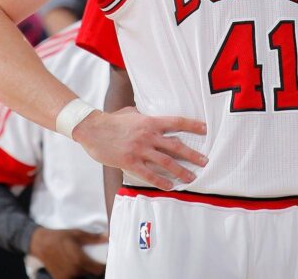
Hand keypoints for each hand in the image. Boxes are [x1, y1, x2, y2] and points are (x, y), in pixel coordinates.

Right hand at [29, 227, 106, 278]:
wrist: (41, 244)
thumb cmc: (60, 237)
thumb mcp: (77, 234)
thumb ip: (93, 238)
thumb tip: (107, 237)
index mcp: (80, 260)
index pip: (98, 270)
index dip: (101, 265)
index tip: (101, 259)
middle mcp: (74, 271)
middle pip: (90, 272)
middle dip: (91, 266)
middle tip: (89, 257)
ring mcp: (66, 276)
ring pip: (81, 276)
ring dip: (82, 270)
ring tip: (79, 260)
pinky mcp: (60, 278)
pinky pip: (72, 277)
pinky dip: (74, 273)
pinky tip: (71, 265)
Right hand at [73, 106, 206, 189]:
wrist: (92, 129)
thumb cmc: (111, 120)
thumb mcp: (131, 112)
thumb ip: (144, 115)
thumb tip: (152, 116)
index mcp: (150, 121)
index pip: (176, 122)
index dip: (192, 125)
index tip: (205, 129)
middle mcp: (148, 135)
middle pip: (176, 146)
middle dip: (192, 155)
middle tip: (205, 161)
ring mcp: (140, 150)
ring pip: (166, 162)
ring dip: (181, 171)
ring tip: (192, 178)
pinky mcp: (130, 162)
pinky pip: (149, 174)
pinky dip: (161, 181)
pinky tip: (170, 186)